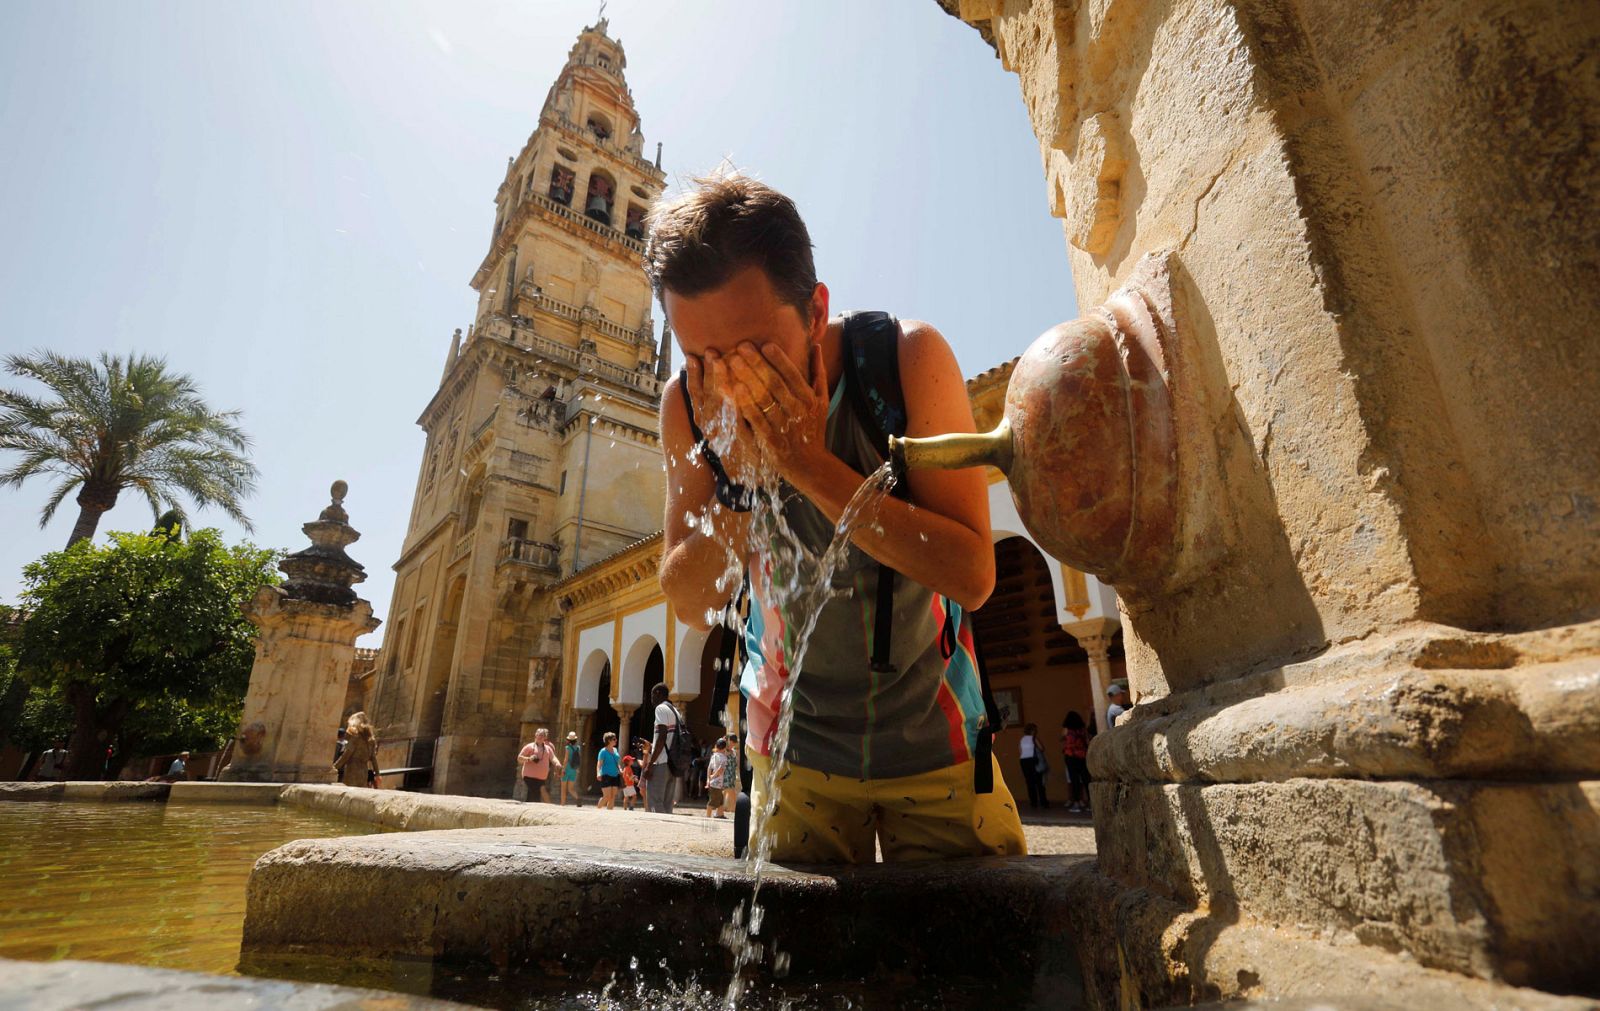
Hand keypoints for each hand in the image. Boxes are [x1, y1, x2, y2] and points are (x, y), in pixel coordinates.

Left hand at [723, 341, 828, 483]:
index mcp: (808, 399)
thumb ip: (818, 372)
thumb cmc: (813, 427)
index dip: (779, 359)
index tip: (765, 344)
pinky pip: (755, 419)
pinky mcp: (770, 439)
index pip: (793, 374)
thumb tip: (816, 345)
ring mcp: (783, 425)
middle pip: (774, 383)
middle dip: (757, 363)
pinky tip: (733, 390)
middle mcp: (797, 410)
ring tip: (731, 362)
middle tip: (740, 346)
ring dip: (746, 379)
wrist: (809, 464)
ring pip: (763, 398)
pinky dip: (744, 404)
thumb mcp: (822, 400)